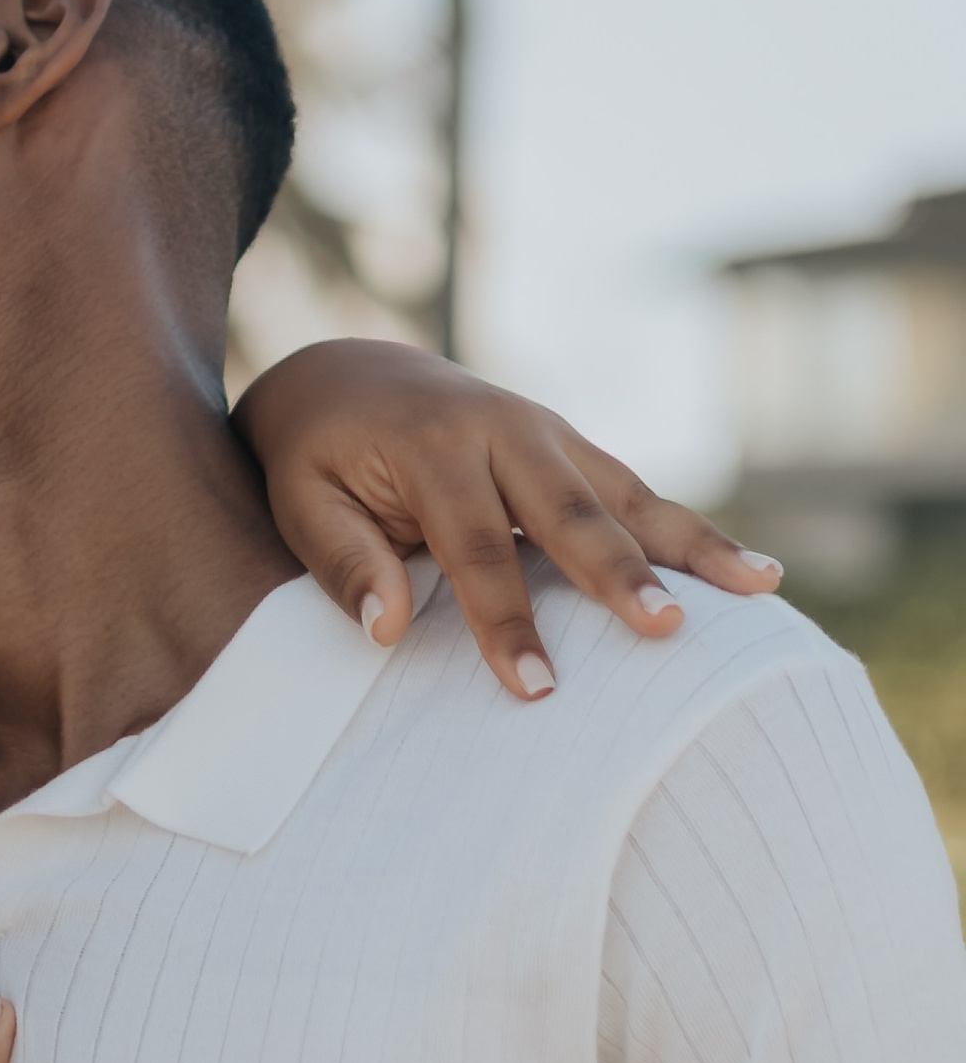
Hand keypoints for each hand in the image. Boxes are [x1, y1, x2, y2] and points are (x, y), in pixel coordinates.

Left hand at [233, 339, 780, 702]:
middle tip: (667, 629)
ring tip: (761, 588)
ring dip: (693, 544)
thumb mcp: (301, 502)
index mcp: (431, 445)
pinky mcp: (572, 446)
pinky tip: (752, 573)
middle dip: (621, 574)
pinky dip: (691, 532)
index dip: (506, 622)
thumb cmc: (317, 456)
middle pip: (571, 512)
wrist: (346, 375)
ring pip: (627, 494)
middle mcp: (503, 429)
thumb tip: (387, 629)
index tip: (535, 688)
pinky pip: (636, 492)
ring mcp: (548, 431)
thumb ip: (344, 561)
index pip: (476, 549)